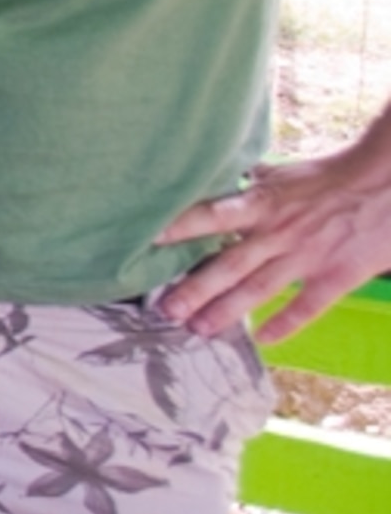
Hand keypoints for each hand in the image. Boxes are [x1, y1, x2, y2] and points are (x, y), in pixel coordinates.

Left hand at [155, 137, 390, 342]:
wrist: (388, 182)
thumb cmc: (333, 174)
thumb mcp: (283, 172)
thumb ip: (249, 185)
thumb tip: (219, 178)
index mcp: (262, 203)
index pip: (211, 215)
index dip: (179, 228)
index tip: (146, 241)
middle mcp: (278, 232)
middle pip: (228, 265)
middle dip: (194, 289)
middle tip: (164, 310)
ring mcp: (306, 257)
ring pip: (258, 289)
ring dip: (226, 312)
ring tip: (196, 329)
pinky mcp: (336, 275)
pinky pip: (305, 306)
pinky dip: (284, 324)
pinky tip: (263, 340)